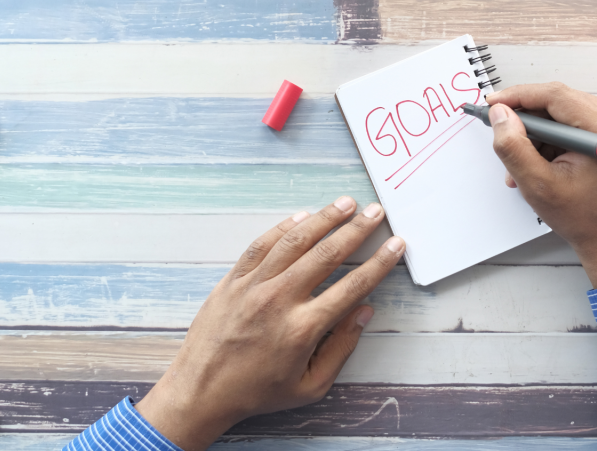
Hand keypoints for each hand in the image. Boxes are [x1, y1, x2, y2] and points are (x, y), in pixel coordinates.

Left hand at [135, 196, 404, 450]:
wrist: (201, 390)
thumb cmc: (258, 392)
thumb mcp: (310, 386)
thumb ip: (342, 348)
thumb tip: (364, 312)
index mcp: (303, 329)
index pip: (352, 286)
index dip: (379, 263)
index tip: (395, 245)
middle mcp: (280, 300)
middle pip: (327, 254)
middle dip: (356, 229)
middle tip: (375, 212)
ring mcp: (254, 286)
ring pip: (295, 241)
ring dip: (324, 218)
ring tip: (346, 203)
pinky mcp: (233, 280)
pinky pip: (262, 245)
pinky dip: (283, 226)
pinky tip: (303, 216)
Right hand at [486, 82, 596, 287]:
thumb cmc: (585, 220)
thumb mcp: (538, 185)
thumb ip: (514, 147)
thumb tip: (500, 113)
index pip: (556, 96)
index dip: (519, 96)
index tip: (493, 103)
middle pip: (561, 101)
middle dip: (527, 119)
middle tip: (501, 132)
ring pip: (565, 112)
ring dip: (538, 134)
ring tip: (521, 164)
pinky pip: (575, 123)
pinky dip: (552, 140)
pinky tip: (540, 163)